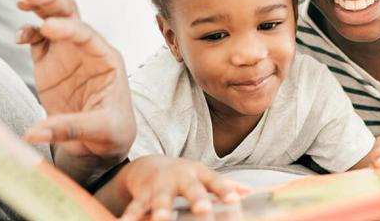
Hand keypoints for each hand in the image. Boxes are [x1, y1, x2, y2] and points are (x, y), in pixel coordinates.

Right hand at [16, 0, 135, 183]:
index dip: (69, 29)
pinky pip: (37, 41)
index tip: (48, 27)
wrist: (103, 141)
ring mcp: (68, 54)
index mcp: (107, 60)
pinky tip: (19, 36)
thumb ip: (70, 128)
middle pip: (72, 16)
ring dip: (40, 8)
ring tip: (23, 0)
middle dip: (53, 2)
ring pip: (54, 20)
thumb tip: (33, 133)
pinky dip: (28, 33)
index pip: (88, 36)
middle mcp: (88, 51)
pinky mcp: (50, 63)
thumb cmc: (112, 132)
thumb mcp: (101, 131)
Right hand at [119, 156, 250, 220]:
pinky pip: (135, 206)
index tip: (235, 200)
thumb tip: (250, 192)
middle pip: (190, 188)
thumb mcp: (203, 176)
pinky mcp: (142, 194)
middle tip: (204, 210)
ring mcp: (160, 185)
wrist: (149, 164)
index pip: (215, 181)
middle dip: (197, 199)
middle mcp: (180, 178)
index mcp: (198, 174)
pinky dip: (130, 216)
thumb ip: (225, 185)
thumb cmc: (184, 175)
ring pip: (160, 199)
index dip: (225, 190)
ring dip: (160, 210)